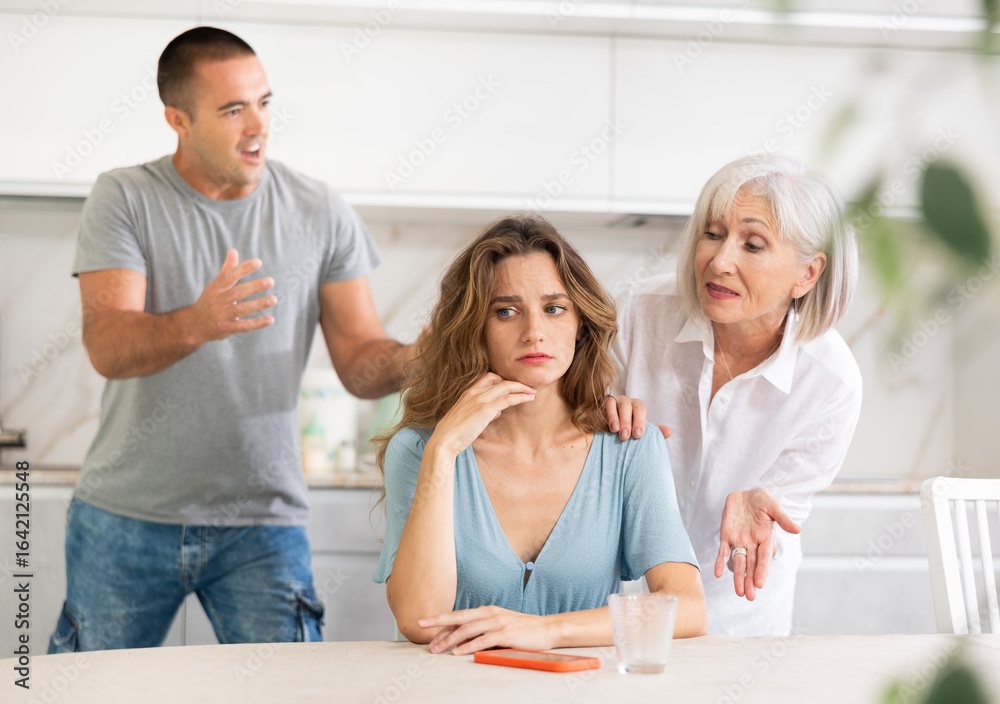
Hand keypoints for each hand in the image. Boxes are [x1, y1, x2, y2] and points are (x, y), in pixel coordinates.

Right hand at [192, 249, 275, 341]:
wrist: (194, 325)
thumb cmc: (209, 301)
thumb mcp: (215, 285)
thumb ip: (227, 270)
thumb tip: (233, 250)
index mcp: (216, 288)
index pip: (229, 276)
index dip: (243, 268)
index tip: (258, 262)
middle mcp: (218, 301)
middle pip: (237, 292)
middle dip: (254, 286)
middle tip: (271, 281)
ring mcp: (221, 315)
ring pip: (241, 309)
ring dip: (258, 304)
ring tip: (274, 299)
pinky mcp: (226, 328)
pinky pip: (243, 326)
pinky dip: (257, 323)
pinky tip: (271, 320)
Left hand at [420, 606, 551, 654]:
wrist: (547, 629)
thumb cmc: (522, 629)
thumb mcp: (500, 624)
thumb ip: (482, 628)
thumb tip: (462, 637)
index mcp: (487, 611)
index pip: (459, 615)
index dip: (440, 619)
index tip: (424, 623)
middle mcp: (490, 614)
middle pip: (459, 618)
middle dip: (438, 624)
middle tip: (422, 631)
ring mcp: (498, 623)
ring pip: (468, 630)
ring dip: (450, 640)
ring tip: (436, 649)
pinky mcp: (506, 634)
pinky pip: (483, 640)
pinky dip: (468, 646)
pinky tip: (458, 652)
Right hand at [429, 373, 535, 457]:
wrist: (444, 440)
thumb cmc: (454, 432)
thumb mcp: (468, 417)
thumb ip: (483, 412)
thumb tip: (497, 411)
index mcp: (468, 391)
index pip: (489, 377)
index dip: (503, 380)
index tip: (514, 386)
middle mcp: (474, 391)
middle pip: (500, 379)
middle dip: (516, 382)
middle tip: (528, 387)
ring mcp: (480, 399)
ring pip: (507, 386)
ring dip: (522, 388)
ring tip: (533, 392)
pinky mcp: (486, 409)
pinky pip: (508, 399)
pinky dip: (521, 397)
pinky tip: (529, 399)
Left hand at [713, 488, 800, 600]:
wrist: (745, 493)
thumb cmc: (762, 499)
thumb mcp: (773, 505)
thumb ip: (783, 518)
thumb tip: (798, 529)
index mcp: (765, 538)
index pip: (764, 557)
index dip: (762, 570)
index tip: (760, 584)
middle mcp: (753, 543)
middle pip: (752, 565)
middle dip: (751, 581)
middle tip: (750, 596)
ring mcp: (739, 540)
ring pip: (739, 562)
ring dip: (738, 577)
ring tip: (739, 593)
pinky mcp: (726, 535)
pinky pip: (723, 551)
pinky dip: (720, 562)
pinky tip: (717, 573)